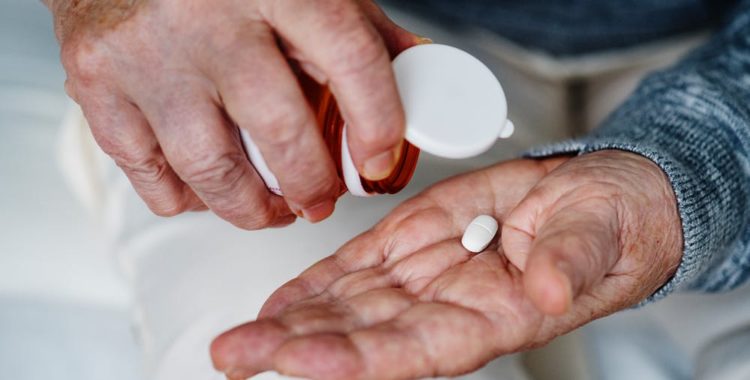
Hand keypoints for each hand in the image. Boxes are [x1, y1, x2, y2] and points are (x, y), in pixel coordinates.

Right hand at [48, 0, 419, 227]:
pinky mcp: (98, 84)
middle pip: (277, 129)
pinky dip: (187, 198)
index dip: (377, 123)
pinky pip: (150, 175)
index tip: (379, 161)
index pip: (349, 59)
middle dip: (311, 184)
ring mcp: (146, 54)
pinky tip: (209, 188)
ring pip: (209, 168)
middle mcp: (207, 16)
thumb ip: (359, 27)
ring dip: (251, 208)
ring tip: (271, 208)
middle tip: (320, 200)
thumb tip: (414, 76)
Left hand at [210, 151, 682, 379]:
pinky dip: (313, 285)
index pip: (415, 351)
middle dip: (298, 348)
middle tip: (239, 353)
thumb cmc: (606, 225)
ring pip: (346, 307)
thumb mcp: (600, 236)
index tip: (302, 360)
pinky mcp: (411, 243)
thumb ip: (570, 262)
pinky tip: (276, 304)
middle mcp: (445, 308)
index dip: (357, 359)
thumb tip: (548, 287)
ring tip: (239, 339)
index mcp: (492, 317)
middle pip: (361, 337)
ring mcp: (423, 277)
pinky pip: (354, 269)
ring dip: (290, 322)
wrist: (593, 200)